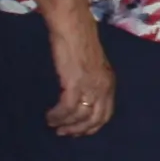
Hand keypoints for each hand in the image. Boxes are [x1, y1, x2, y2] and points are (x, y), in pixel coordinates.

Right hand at [45, 16, 117, 137]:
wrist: (73, 27)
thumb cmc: (80, 41)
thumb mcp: (93, 65)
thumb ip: (91, 81)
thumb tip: (82, 95)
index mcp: (109, 83)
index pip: (105, 114)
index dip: (92, 127)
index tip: (79, 132)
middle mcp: (103, 87)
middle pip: (94, 120)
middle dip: (78, 130)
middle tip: (64, 133)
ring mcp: (90, 86)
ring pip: (79, 117)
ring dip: (64, 124)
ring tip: (53, 124)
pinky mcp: (75, 84)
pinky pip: (66, 108)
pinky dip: (57, 115)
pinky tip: (50, 116)